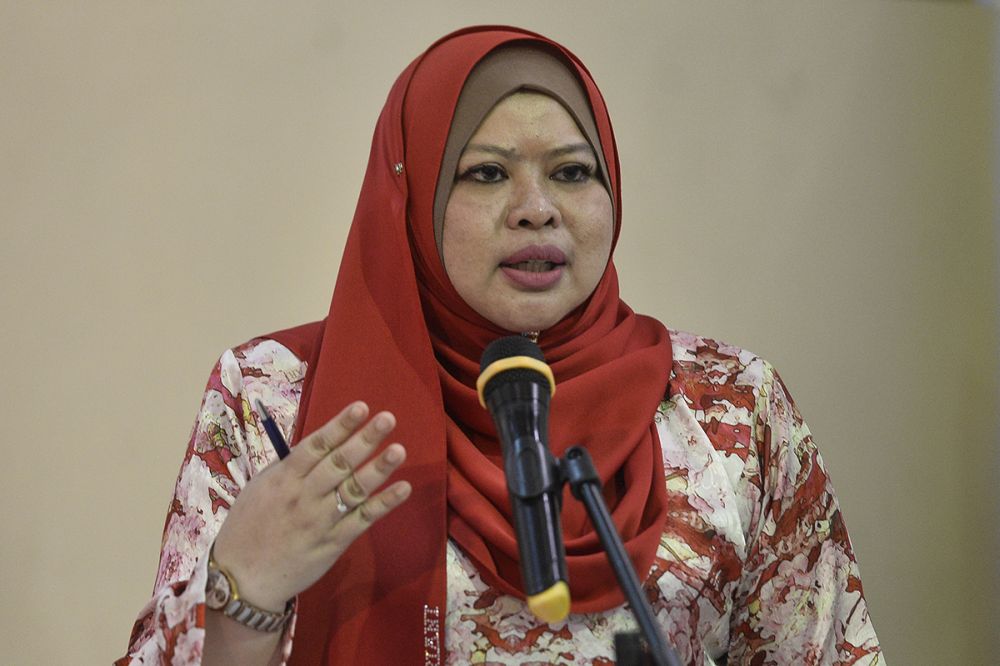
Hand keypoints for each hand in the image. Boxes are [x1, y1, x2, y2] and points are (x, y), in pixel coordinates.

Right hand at [211, 401, 410, 610]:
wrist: (243, 579)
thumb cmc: (248, 528)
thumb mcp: (260, 489)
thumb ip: (288, 468)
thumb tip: (318, 444)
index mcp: (283, 479)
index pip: (316, 446)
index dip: (340, 426)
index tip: (361, 407)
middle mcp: (304, 496)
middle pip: (339, 463)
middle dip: (364, 440)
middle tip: (388, 419)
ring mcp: (320, 520)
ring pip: (354, 490)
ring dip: (378, 469)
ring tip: (399, 450)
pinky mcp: (334, 543)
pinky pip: (362, 520)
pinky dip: (384, 504)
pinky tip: (403, 488)